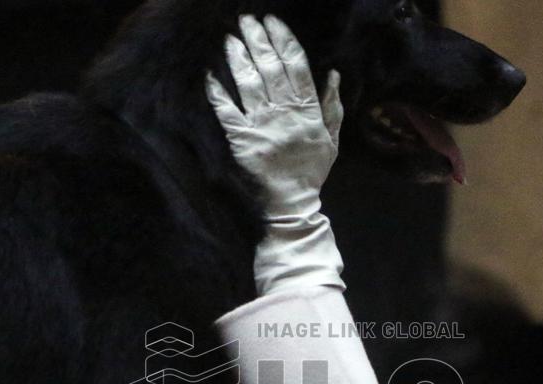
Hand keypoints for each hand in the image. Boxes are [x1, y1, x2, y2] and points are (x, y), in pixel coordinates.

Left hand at [206, 15, 345, 295]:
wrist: (292, 204)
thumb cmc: (311, 171)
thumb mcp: (331, 139)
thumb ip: (332, 106)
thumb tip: (332, 73)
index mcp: (307, 112)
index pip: (296, 68)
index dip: (284, 42)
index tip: (274, 22)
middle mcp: (284, 114)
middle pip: (270, 70)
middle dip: (259, 41)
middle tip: (247, 20)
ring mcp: (261, 126)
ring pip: (249, 85)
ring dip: (239, 59)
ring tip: (231, 38)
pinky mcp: (241, 141)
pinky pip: (227, 112)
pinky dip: (218, 93)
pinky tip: (210, 75)